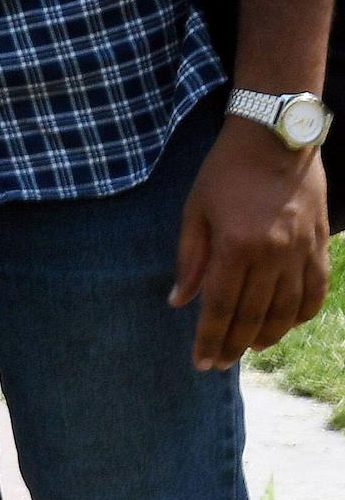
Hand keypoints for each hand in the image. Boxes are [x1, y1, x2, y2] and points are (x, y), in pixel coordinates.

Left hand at [170, 118, 329, 369]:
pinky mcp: (320, 242)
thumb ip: (190, 259)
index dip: (210, 339)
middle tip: (220, 364)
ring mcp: (301, 249)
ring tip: (250, 348)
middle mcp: (273, 254)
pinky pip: (316, 288)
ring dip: (269, 334)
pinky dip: (303, 311)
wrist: (276, 136)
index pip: (220, 307)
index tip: (201, 363)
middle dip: (234, 344)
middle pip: (254, 314)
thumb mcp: (195, 211)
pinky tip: (289, 323)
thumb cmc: (225, 171)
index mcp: (236, 246)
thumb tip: (179, 301)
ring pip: (288, 308)